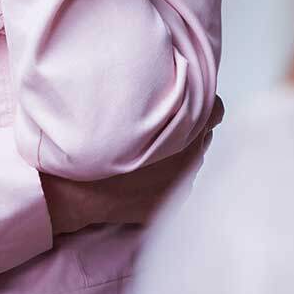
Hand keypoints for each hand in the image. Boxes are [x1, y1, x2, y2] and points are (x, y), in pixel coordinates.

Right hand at [40, 98, 225, 234]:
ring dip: (178, 156)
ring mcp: (183, 183)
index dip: (203, 106)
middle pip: (203, 137)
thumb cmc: (98, 145)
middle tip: (161, 129)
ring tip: (150, 154)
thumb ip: (161, 96)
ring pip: (191, 162)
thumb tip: (179, 88)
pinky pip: (178, 187)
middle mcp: (191, 156)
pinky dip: (168, 181)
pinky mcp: (171, 204)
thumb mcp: (128, 107)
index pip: (216, 110)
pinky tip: (146, 177)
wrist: (76, 190)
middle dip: (188, 132)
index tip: (190, 105)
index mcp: (187, 129)